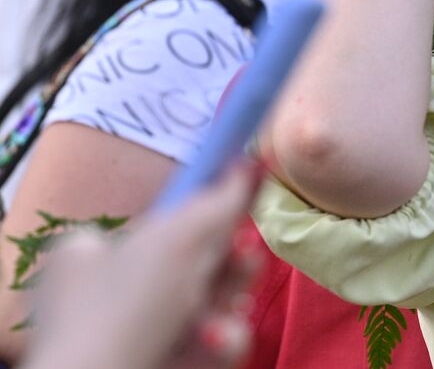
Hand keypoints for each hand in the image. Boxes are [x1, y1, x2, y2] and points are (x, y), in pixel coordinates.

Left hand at [24, 163, 264, 368]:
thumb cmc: (125, 311)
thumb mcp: (174, 240)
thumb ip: (218, 202)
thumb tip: (248, 164)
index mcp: (103, 251)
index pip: (173, 216)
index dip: (215, 199)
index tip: (251, 181)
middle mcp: (130, 290)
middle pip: (208, 256)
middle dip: (234, 253)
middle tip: (241, 249)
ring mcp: (159, 331)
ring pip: (226, 298)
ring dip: (232, 293)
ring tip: (220, 303)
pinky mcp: (189, 361)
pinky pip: (225, 339)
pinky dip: (224, 338)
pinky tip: (209, 339)